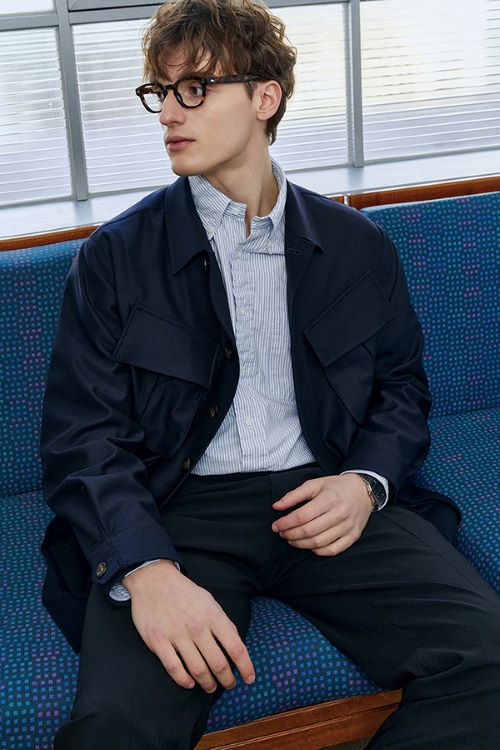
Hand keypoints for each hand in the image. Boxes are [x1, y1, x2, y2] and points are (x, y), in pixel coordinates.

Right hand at [124, 560, 255, 693]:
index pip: (236, 647)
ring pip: (198, 670)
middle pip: (218, 663)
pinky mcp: (158, 642)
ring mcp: (177, 635)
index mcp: (213, 615)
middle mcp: (197, 626)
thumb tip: (236, 645)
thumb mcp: (209, 601)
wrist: (154, 580)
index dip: (246, 667)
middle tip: (230, 685)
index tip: (250, 679)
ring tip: (211, 686)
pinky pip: (174, 669)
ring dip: (207, 683)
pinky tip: (190, 683)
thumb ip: (223, 623)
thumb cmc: (185, 593)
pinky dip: (184, 680)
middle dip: (227, 680)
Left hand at [271, 473, 372, 555]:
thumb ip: (294, 495)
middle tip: (282, 533)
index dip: (286, 523)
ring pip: (319, 543)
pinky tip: (309, 545)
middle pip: (309, 531)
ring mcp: (348, 527)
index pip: (302, 516)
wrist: (363, 490)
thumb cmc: (336, 487)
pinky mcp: (353, 536)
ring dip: (301, 544)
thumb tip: (276, 506)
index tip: (276, 525)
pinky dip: (317, 551)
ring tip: (291, 539)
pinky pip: (332, 550)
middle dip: (290, 534)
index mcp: (329, 499)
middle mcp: (340, 513)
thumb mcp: (315, 484)